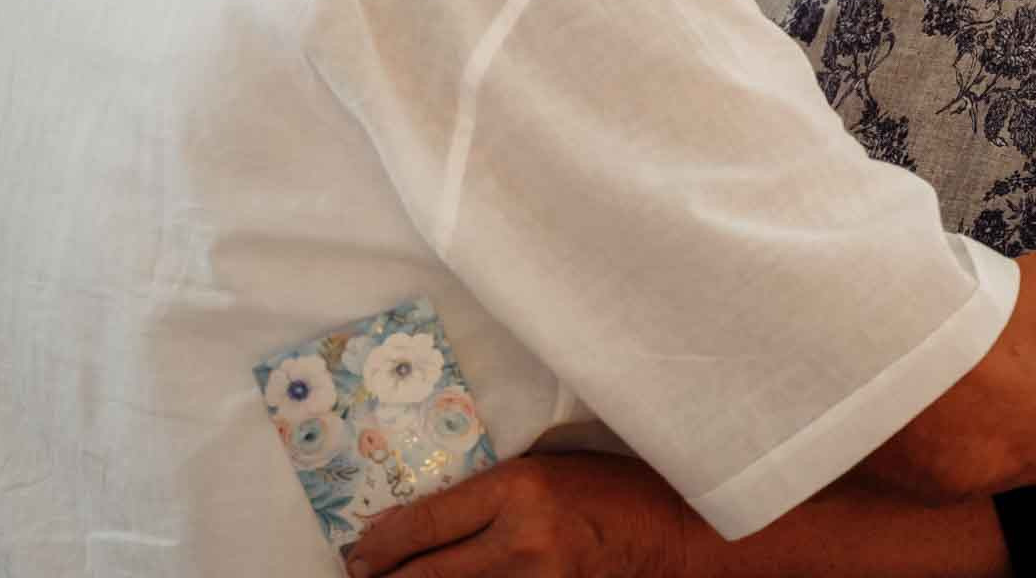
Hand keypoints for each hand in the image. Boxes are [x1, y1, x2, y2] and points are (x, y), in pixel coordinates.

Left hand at [343, 452, 687, 577]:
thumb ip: (492, 489)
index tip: (360, 552)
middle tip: (364, 577)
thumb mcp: (548, 467)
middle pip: (428, 574)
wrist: (675, 531)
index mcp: (520, 487)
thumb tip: (424, 512)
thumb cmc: (612, 488)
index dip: (382, 544)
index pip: (428, 522)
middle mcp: (523, 539)